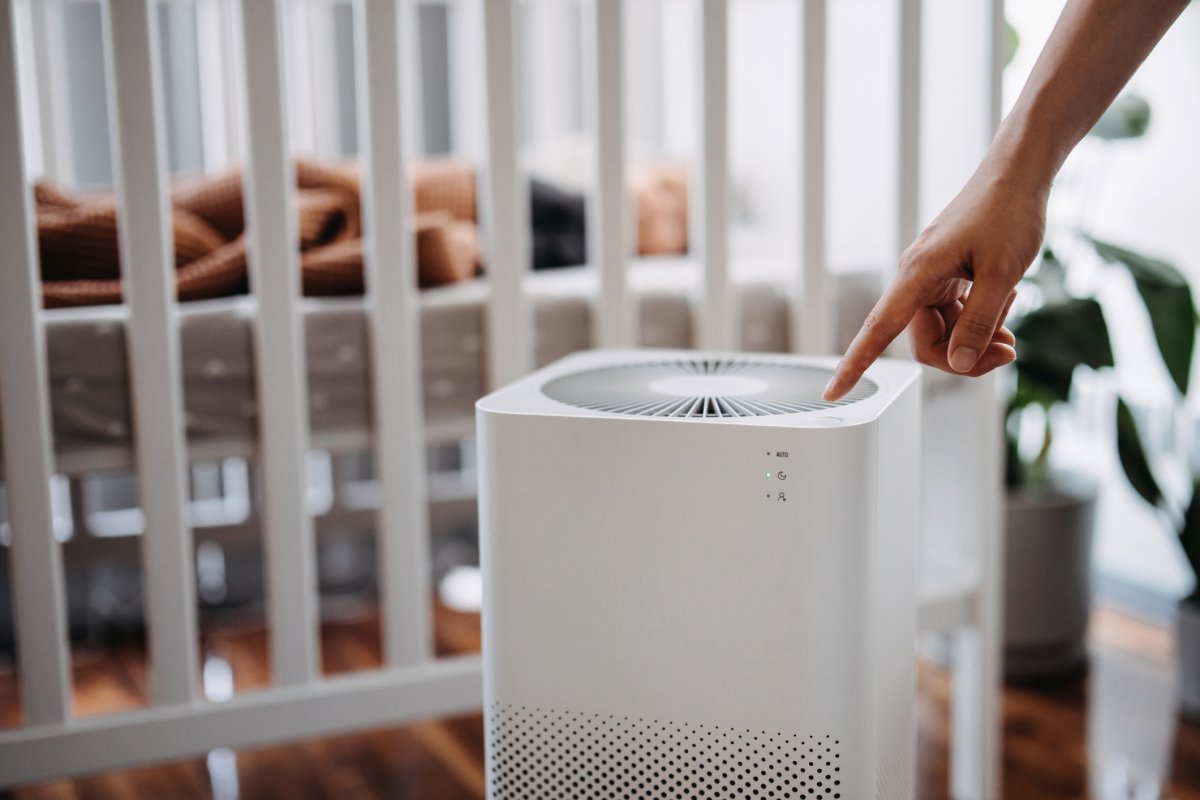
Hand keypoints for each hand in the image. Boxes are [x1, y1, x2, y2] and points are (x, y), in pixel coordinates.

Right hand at [822, 160, 1047, 400]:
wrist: (1017, 175)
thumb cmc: (1008, 214)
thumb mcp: (1003, 274)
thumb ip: (979, 323)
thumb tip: (958, 364)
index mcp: (918, 274)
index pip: (877, 330)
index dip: (854, 364)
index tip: (834, 393)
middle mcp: (917, 279)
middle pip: (924, 341)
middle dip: (963, 354)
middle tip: (1007, 350)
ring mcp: (931, 278)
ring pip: (942, 331)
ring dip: (976, 338)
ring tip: (1012, 328)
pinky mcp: (948, 276)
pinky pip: (954, 314)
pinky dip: (979, 320)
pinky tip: (1006, 306)